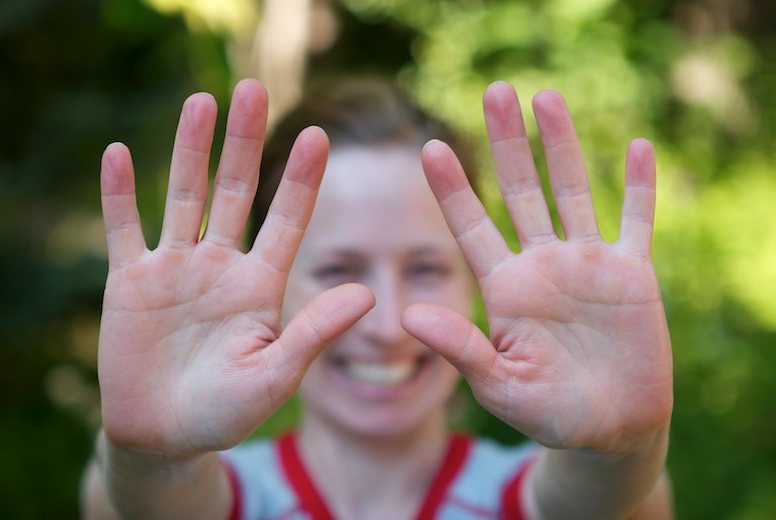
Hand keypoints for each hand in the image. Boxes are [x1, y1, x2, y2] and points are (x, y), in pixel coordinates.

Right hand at [98, 80, 372, 458]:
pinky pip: (123, 229)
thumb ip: (315, 333)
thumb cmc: (226, 412)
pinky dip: (118, 195)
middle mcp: (220, 266)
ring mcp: (174, 269)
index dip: (301, 179)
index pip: (286, 220)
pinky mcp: (129, 281)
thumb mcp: (275, 375)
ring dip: (189, 150)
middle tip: (253, 89)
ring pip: (184, 196)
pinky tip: (119, 155)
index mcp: (260, 285)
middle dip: (243, 143)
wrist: (164, 436)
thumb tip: (368, 292)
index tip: (319, 134)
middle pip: (234, 191)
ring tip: (202, 101)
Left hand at [403, 82, 672, 453]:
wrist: (611, 430)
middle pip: (519, 191)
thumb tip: (408, 316)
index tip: (429, 147)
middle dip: (507, 143)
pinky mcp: (633, 275)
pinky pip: (638, 221)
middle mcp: (541, 265)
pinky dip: (638, 187)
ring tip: (547, 97)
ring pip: (571, 191)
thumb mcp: (499, 385)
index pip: (471, 227)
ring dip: (562, 146)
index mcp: (505, 289)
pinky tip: (636, 148)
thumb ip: (461, 348)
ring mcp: (587, 265)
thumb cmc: (548, 412)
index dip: (453, 189)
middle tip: (494, 91)